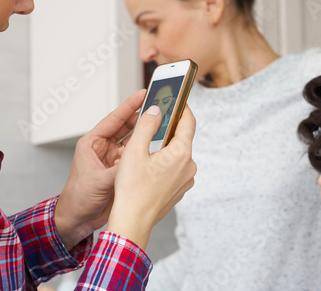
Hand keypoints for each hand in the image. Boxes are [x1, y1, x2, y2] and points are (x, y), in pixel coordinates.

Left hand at [54, 89, 145, 249]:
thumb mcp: (100, 181)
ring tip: (161, 122)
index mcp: (92, 143)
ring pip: (133, 141)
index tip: (143, 94)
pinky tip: (158, 146)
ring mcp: (113, 159)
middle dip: (141, 116)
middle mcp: (104, 148)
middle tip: (158, 105)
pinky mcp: (121, 170)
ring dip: (145, 133)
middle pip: (126, 127)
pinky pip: (136, 156)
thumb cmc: (78, 197)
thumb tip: (139, 159)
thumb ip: (121, 169)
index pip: (114, 119)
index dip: (129, 106)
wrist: (78, 219)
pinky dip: (146, 150)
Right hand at [106, 105, 196, 249]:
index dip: (182, 107)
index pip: (188, 122)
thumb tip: (157, 110)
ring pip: (177, 154)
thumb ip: (147, 125)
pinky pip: (175, 168)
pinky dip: (165, 161)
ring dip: (165, 146)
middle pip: (182, 138)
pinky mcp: (179, 189)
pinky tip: (149, 165)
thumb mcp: (134, 151)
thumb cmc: (131, 190)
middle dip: (169, 128)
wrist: (132, 223)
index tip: (176, 98)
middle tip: (155, 119)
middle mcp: (189, 166)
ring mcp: (185, 179)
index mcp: (181, 154)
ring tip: (147, 145)